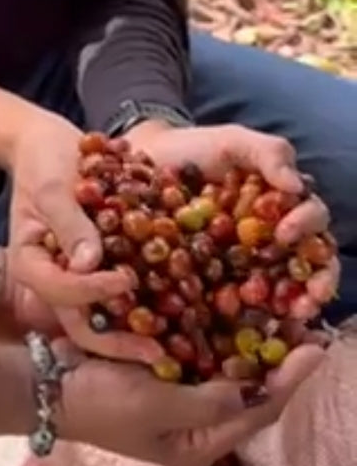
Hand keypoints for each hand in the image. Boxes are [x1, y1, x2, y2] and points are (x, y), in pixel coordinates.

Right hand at [6, 110, 163, 364]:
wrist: (53, 147)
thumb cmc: (45, 161)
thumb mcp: (52, 186)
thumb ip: (69, 223)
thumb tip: (88, 263)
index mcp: (32, 263)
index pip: (58, 289)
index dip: (90, 291)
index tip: (125, 280)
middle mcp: (56, 281)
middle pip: (81, 322)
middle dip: (117, 342)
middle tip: (156, 353)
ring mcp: (81, 281)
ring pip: (106, 318)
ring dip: (138, 335)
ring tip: (177, 348)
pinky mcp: (105, 273)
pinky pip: (127, 298)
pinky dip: (151, 308)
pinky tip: (184, 316)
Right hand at [57, 337, 323, 465]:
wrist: (42, 385)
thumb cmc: (99, 404)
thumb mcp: (155, 407)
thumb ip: (206, 403)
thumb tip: (247, 391)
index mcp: (194, 448)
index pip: (255, 415)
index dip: (287, 383)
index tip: (313, 349)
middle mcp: (191, 428)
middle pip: (247, 396)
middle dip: (275, 364)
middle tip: (303, 326)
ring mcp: (175, 399)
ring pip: (226, 373)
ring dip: (249, 347)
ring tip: (277, 315)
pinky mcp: (158, 373)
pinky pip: (199, 354)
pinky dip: (216, 335)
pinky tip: (231, 309)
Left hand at [126, 120, 338, 321]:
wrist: (147, 163)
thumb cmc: (195, 150)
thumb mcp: (234, 142)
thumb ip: (269, 154)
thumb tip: (296, 187)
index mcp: (283, 204)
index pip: (313, 222)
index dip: (308, 229)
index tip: (283, 233)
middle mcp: (273, 237)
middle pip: (309, 264)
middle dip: (318, 282)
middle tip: (311, 297)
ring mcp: (247, 261)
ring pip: (284, 287)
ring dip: (296, 303)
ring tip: (295, 315)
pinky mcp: (219, 280)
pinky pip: (240, 300)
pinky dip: (252, 312)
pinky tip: (254, 322)